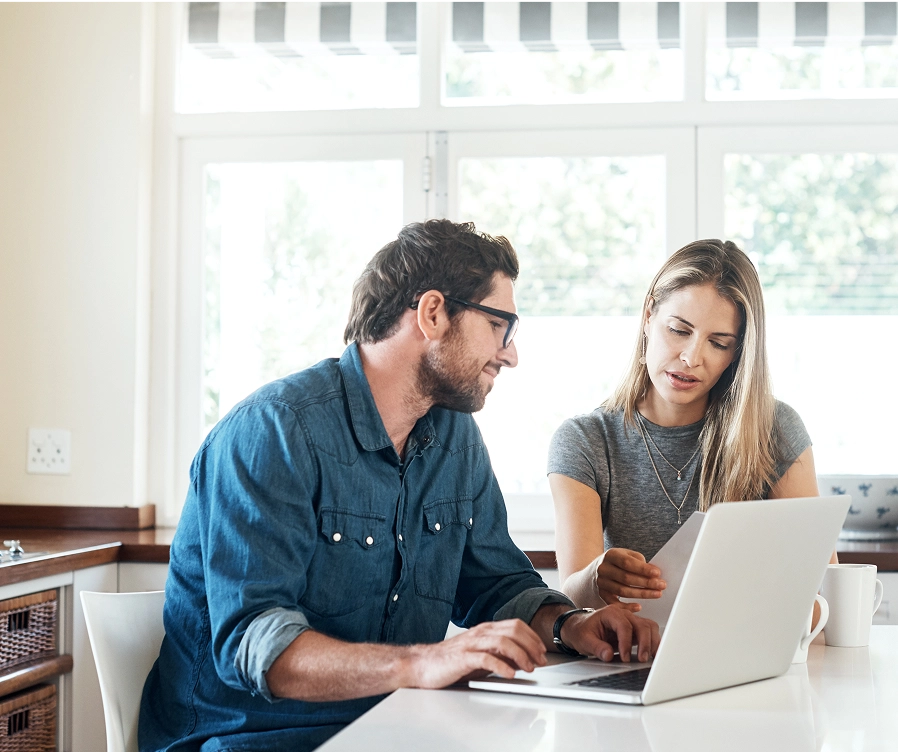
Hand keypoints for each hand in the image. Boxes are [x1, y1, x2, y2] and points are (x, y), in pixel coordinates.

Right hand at [407, 619, 547, 687]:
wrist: (422, 665)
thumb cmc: (451, 661)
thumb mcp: (481, 656)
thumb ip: (500, 654)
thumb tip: (523, 659)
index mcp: (486, 630)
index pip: (516, 625)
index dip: (533, 637)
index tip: (543, 652)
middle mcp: (480, 633)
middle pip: (513, 631)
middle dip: (531, 645)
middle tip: (540, 661)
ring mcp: (471, 644)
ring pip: (502, 642)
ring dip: (520, 655)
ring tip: (529, 668)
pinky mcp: (462, 658)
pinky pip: (486, 659)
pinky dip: (501, 666)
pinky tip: (510, 674)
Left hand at [562, 607, 660, 662]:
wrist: (580, 628)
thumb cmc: (582, 631)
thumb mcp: (584, 640)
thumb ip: (596, 647)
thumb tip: (608, 655)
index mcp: (610, 613)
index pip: (624, 626)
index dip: (627, 643)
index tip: (625, 658)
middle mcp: (623, 614)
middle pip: (641, 625)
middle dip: (644, 643)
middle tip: (641, 659)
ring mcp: (630, 621)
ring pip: (649, 627)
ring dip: (652, 642)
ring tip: (650, 658)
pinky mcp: (635, 629)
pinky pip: (649, 632)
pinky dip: (653, 642)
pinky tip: (652, 654)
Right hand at [595, 548, 665, 609]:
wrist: (600, 567)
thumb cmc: (618, 562)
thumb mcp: (627, 554)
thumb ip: (639, 561)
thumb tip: (654, 574)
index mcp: (611, 555)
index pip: (627, 563)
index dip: (643, 569)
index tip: (657, 573)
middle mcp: (604, 569)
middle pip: (626, 578)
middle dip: (646, 582)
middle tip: (662, 585)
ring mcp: (601, 582)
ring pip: (622, 591)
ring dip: (642, 594)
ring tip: (656, 594)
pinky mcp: (602, 594)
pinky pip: (614, 603)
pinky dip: (627, 607)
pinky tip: (639, 607)